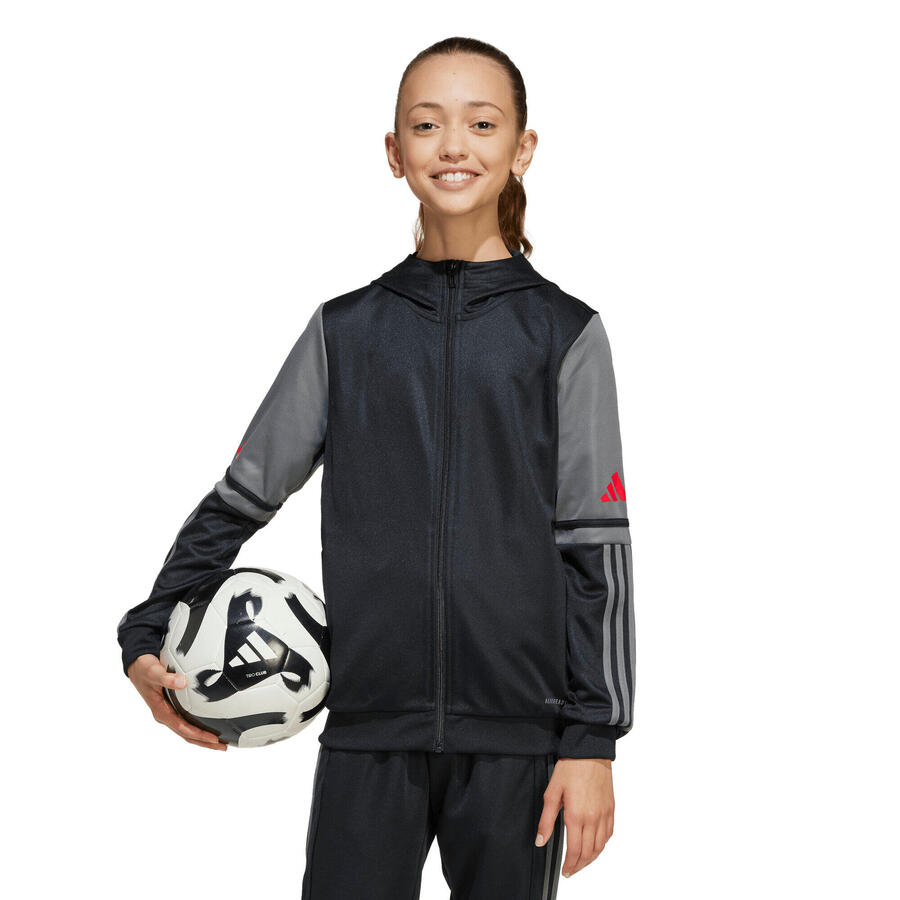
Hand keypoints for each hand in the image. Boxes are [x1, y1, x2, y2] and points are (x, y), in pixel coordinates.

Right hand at [127, 654, 226, 750]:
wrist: (138, 666)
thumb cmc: (145, 670)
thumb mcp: (153, 672)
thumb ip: (166, 678)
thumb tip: (182, 682)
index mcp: (161, 712)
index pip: (183, 728)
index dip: (198, 735)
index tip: (214, 739)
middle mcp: (166, 715)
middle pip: (187, 734)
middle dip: (205, 742)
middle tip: (224, 747)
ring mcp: (170, 712)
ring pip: (188, 729)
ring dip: (204, 736)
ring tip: (222, 740)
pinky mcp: (173, 707)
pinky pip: (189, 719)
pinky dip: (201, 724)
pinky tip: (214, 721)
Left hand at [535, 757, 613, 877]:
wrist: (589, 751)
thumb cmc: (570, 768)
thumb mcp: (552, 793)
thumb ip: (546, 820)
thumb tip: (540, 841)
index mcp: (576, 816)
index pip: (575, 851)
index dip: (570, 865)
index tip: (565, 871)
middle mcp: (593, 818)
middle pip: (588, 852)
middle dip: (579, 865)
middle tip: (571, 870)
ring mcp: (604, 814)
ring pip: (600, 846)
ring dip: (591, 858)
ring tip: (582, 862)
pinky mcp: (611, 808)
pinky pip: (609, 834)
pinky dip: (602, 845)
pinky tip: (595, 845)